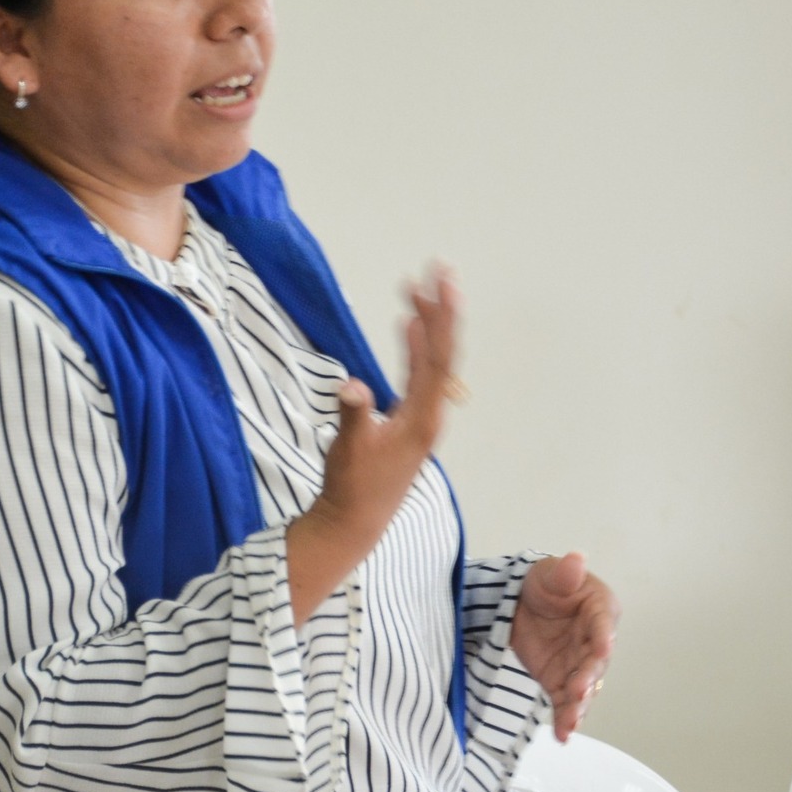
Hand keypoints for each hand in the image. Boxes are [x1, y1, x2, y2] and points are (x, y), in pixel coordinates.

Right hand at [286, 265, 459, 624]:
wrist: (355, 521)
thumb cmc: (352, 486)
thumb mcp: (349, 448)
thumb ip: (352, 413)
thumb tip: (351, 384)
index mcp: (424, 417)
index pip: (439, 357)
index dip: (441, 317)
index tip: (442, 283)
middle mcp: (431, 414)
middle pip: (441, 353)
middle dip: (439, 311)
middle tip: (435, 270)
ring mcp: (422, 417)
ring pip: (431, 361)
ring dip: (427, 325)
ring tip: (419, 289)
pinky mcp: (408, 421)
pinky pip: (419, 374)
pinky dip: (415, 347)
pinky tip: (408, 326)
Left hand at [510, 552, 618, 740]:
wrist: (518, 602)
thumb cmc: (544, 583)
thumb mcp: (550, 573)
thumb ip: (564, 572)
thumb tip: (575, 559)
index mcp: (600, 610)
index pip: (602, 624)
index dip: (602, 635)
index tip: (603, 647)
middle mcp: (595, 641)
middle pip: (594, 663)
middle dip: (587, 678)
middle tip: (579, 690)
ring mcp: (578, 664)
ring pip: (582, 688)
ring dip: (577, 706)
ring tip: (570, 723)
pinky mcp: (560, 681)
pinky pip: (564, 702)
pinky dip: (564, 719)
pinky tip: (562, 735)